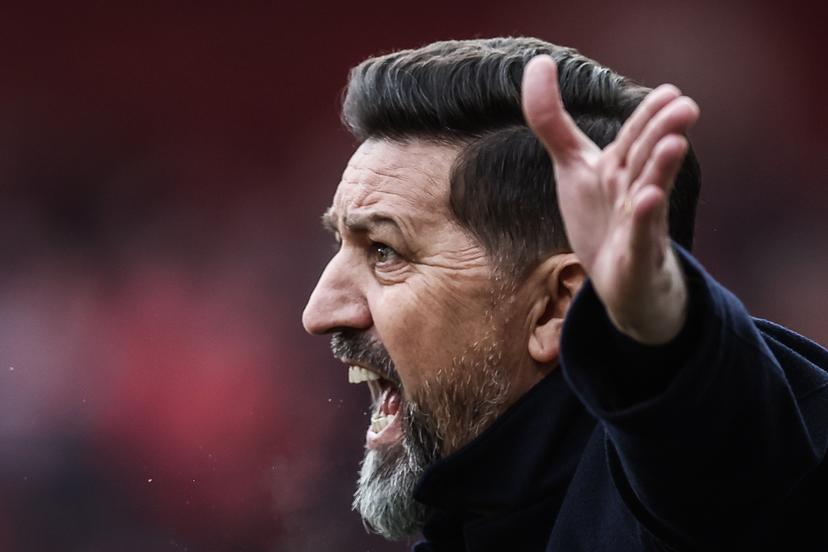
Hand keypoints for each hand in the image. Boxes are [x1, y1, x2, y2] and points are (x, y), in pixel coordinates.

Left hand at [521, 55, 699, 344]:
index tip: (670, 91)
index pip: (634, 138)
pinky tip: (648, 202)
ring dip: (661, 171)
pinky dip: (644, 222)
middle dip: (662, 133)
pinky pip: (641, 239)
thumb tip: (538, 63)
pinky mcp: (635, 259)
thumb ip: (553, 121)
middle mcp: (634, 193)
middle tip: (684, 106)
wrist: (622, 284)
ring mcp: (638, 227)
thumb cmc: (602, 220)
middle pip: (645, 161)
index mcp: (622, 170)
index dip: (648, 116)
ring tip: (673, 144)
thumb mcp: (573, 167)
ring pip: (650, 196)